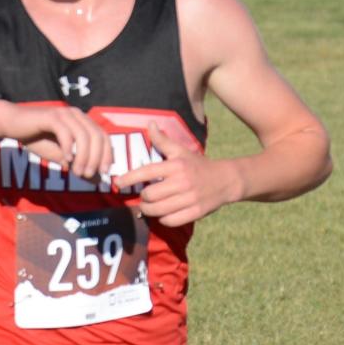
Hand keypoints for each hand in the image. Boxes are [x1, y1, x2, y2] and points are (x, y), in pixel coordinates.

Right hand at [0, 101, 111, 179]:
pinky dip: (68, 147)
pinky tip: (66, 160)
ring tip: (77, 172)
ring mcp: (64, 114)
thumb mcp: (61, 157)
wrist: (12, 124)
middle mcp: (77, 115)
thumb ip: (78, 166)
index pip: (103, 137)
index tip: (104, 173)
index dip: (107, 155)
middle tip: (88, 175)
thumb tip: (97, 180)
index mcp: (83, 122)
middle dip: (96, 158)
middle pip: (96, 136)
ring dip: (83, 156)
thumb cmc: (37, 139)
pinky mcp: (51, 117)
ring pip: (83, 135)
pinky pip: (65, 132)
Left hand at [113, 124, 238, 226]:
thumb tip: (149, 124)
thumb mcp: (181, 151)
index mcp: (176, 166)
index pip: (147, 172)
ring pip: (157, 210)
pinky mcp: (195, 213)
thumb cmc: (198, 165)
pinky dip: (163, 219)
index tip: (118, 182)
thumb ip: (163, 141)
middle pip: (149, 195)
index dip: (129, 178)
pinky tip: (164, 213)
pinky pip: (170, 221)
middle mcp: (182, 182)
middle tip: (145, 197)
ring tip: (150, 206)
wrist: (225, 180)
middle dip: (143, 197)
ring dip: (149, 210)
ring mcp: (189, 199)